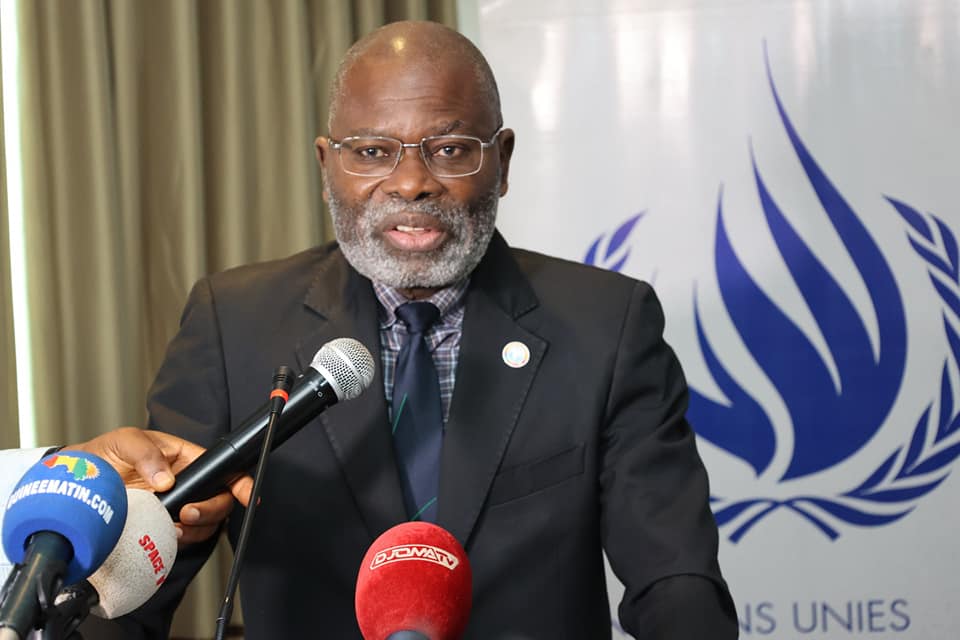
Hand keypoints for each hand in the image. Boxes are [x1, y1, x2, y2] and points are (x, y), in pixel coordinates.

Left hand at [63, 427, 253, 545]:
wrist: (78, 486)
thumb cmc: (104, 456)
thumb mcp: (124, 442)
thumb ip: (146, 453)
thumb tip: (166, 477)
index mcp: (185, 457)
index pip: (221, 468)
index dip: (240, 481)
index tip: (246, 494)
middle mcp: (187, 482)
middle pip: (220, 498)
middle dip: (212, 509)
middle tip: (188, 513)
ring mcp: (177, 506)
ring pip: (208, 521)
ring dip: (198, 527)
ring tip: (174, 525)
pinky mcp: (165, 526)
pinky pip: (187, 536)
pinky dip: (184, 539)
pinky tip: (168, 534)